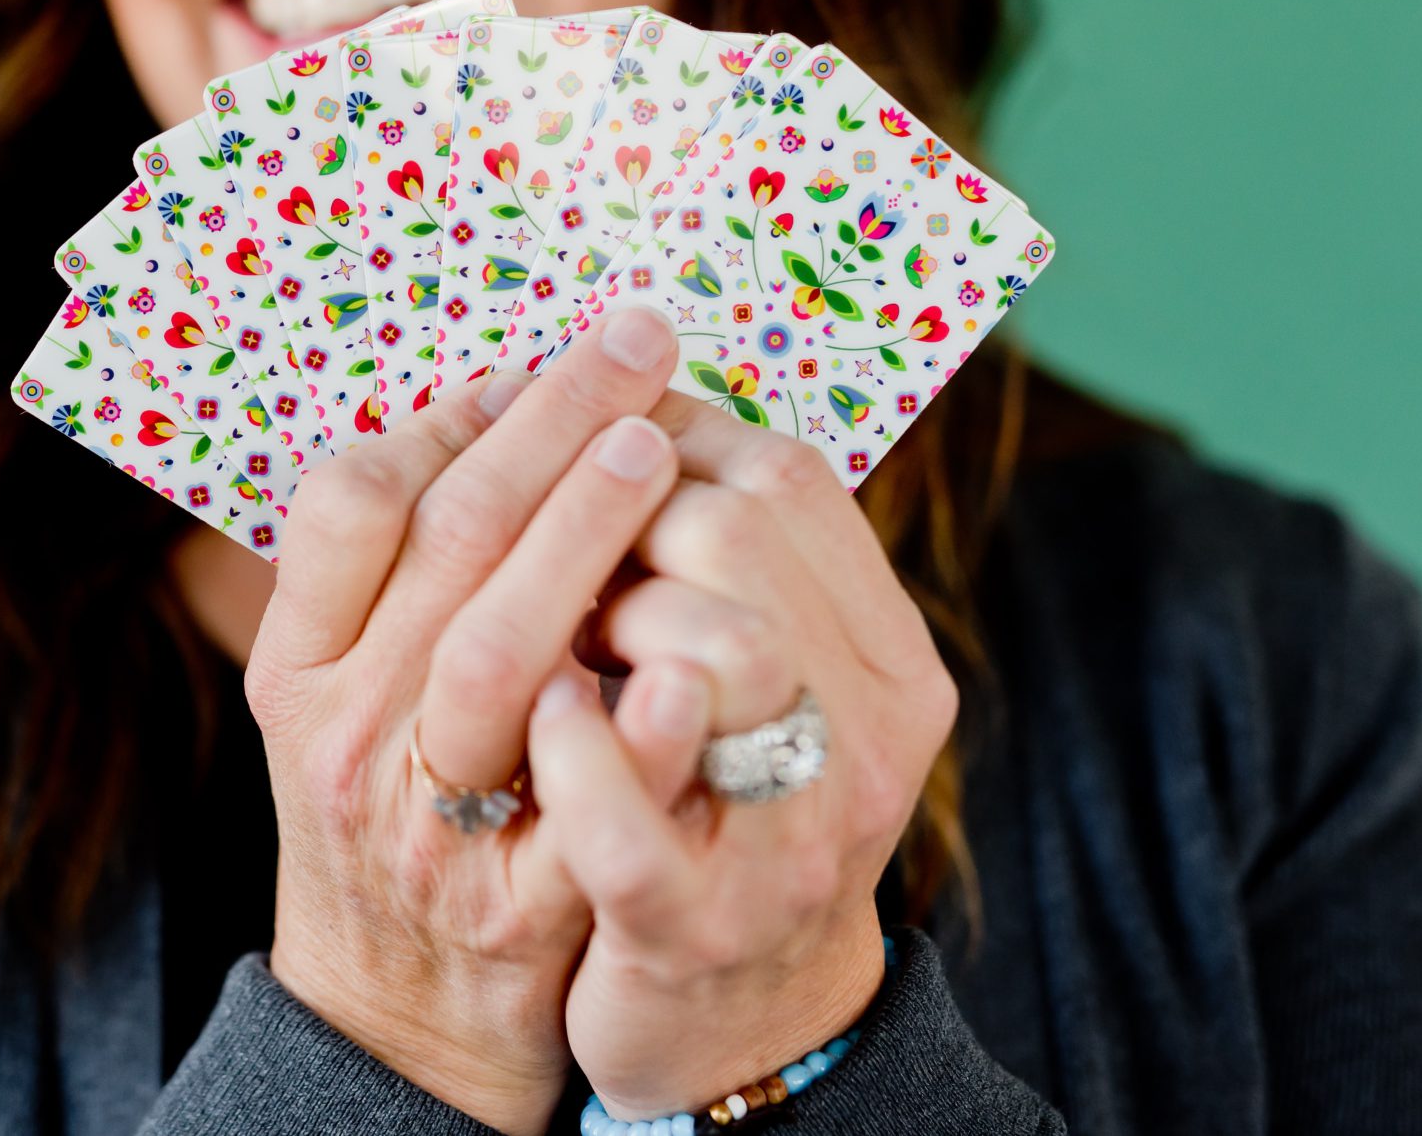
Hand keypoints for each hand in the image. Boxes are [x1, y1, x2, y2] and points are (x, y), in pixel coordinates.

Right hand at [248, 305, 688, 1134]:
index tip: (525, 363)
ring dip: (583, 535)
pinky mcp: (524, 902)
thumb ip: (387, 576)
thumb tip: (488, 406)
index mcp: (301, 671)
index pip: (348, 502)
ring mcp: (433, 819)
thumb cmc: (386, 815)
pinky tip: (687, 646)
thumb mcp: (341, 695)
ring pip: (497, 651)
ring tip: (658, 447)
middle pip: (444, 545)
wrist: (394, 1017)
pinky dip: (633, 720)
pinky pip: (585, 798)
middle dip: (550, 427)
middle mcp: (351, 734)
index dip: (445, 417)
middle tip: (635, 346)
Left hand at [518, 392, 959, 1119]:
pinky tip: (533, 715)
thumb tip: (627, 396)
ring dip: (604, 599)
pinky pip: (633, 816)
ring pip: (716, 652)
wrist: (742, 1025)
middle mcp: (866, 740)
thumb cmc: (719, 809)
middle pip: (743, 540)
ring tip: (540, 606)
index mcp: (888, 662)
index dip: (669, 424)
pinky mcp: (691, 926)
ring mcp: (787, 839)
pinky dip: (576, 748)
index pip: (787, 477)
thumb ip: (731, 560)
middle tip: (548, 518)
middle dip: (622, 505)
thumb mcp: (760, 676)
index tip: (591, 422)